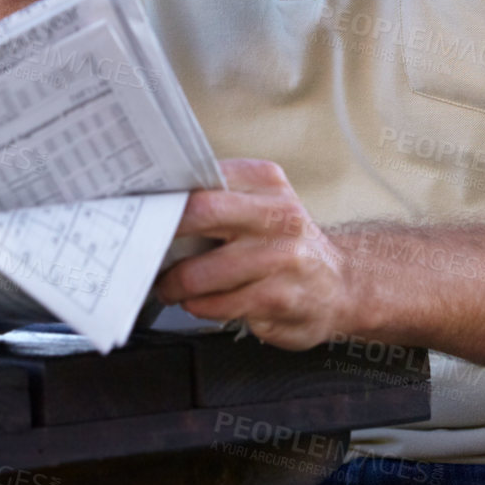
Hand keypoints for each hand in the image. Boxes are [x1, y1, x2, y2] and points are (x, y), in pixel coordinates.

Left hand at [154, 159, 350, 349]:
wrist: (342, 285)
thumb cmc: (286, 245)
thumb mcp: (263, 204)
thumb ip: (220, 197)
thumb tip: (159, 203)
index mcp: (267, 183)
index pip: (203, 177)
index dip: (167, 194)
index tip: (143, 207)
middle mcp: (279, 216)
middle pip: (201, 213)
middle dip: (162, 235)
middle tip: (145, 249)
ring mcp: (281, 259)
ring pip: (201, 272)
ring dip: (175, 285)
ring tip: (171, 286)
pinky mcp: (279, 299)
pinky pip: (217, 305)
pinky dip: (199, 306)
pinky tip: (201, 302)